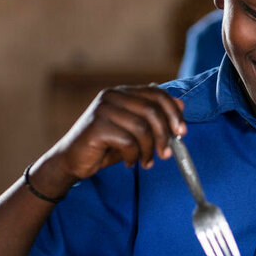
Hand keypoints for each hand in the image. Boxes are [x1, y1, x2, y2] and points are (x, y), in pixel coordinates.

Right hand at [32, 86, 186, 195]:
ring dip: (149, 150)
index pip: (157, 94)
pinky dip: (134, 156)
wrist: (72, 161)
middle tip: (167, 154)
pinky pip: (127, 141)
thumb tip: (181, 104)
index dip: (174, 112)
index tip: (182, 132)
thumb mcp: (134, 131)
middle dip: (164, 135)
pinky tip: (130, 163)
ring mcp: (102, 109)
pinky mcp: (96, 126)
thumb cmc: (106, 146)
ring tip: (147, 162)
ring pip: (142, 128)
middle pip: (152, 110)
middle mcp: (112, 96)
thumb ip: (154, 118)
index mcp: (123, 92)